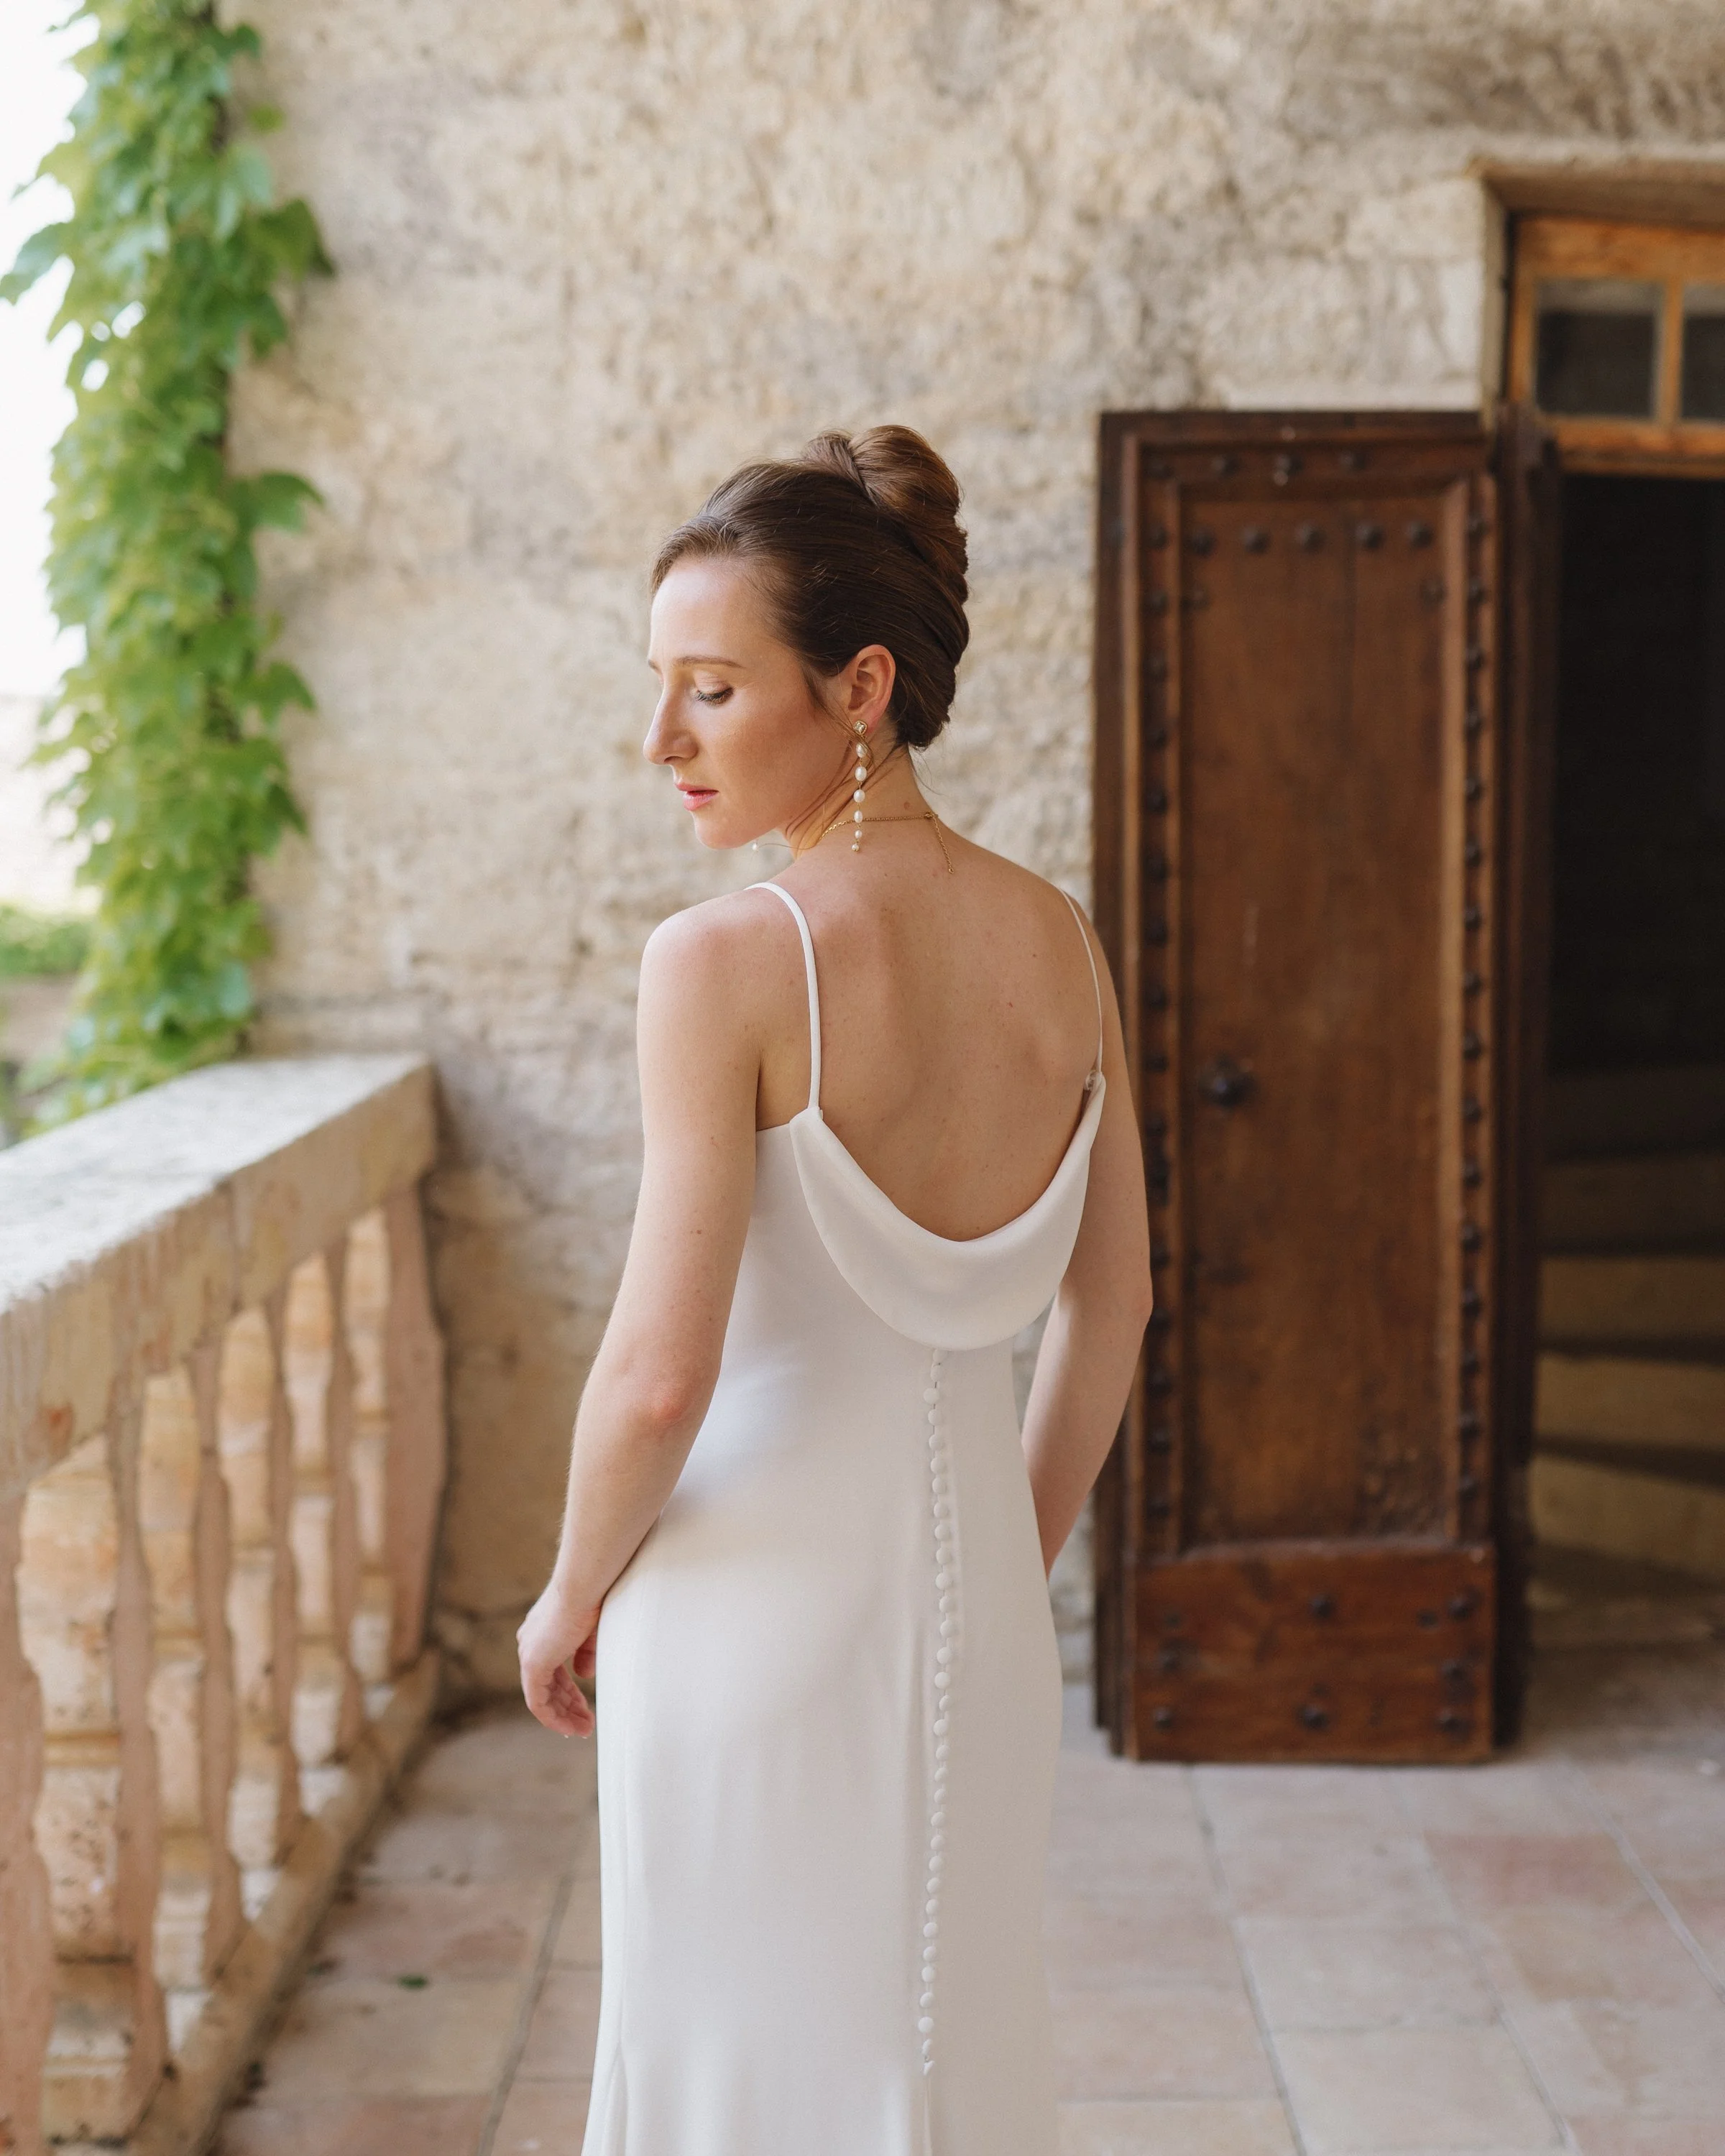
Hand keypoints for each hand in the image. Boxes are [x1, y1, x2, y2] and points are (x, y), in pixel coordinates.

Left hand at [517, 1580, 600, 1737]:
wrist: (583, 1586)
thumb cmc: (592, 1598)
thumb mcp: (590, 1630)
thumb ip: (585, 1654)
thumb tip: (583, 1675)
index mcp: (543, 1632)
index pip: (552, 1670)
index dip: (568, 1691)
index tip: (583, 1706)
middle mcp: (531, 1643)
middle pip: (548, 1686)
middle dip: (568, 1707)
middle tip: (586, 1724)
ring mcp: (530, 1654)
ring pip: (542, 1697)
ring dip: (563, 1716)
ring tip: (584, 1730)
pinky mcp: (533, 1664)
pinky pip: (538, 1702)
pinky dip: (553, 1717)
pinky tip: (570, 1726)